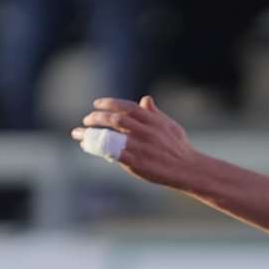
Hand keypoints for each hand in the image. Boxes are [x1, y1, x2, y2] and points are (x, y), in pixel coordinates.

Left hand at [73, 96, 200, 191]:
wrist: (187, 169)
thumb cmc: (179, 147)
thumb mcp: (169, 126)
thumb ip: (154, 113)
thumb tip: (146, 99)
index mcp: (152, 120)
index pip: (126, 106)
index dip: (109, 103)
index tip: (97, 104)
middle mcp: (145, 131)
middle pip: (115, 119)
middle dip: (97, 117)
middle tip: (87, 119)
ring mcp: (139, 146)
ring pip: (110, 134)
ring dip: (91, 132)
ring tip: (80, 132)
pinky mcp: (135, 162)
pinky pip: (111, 152)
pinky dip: (97, 148)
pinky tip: (88, 146)